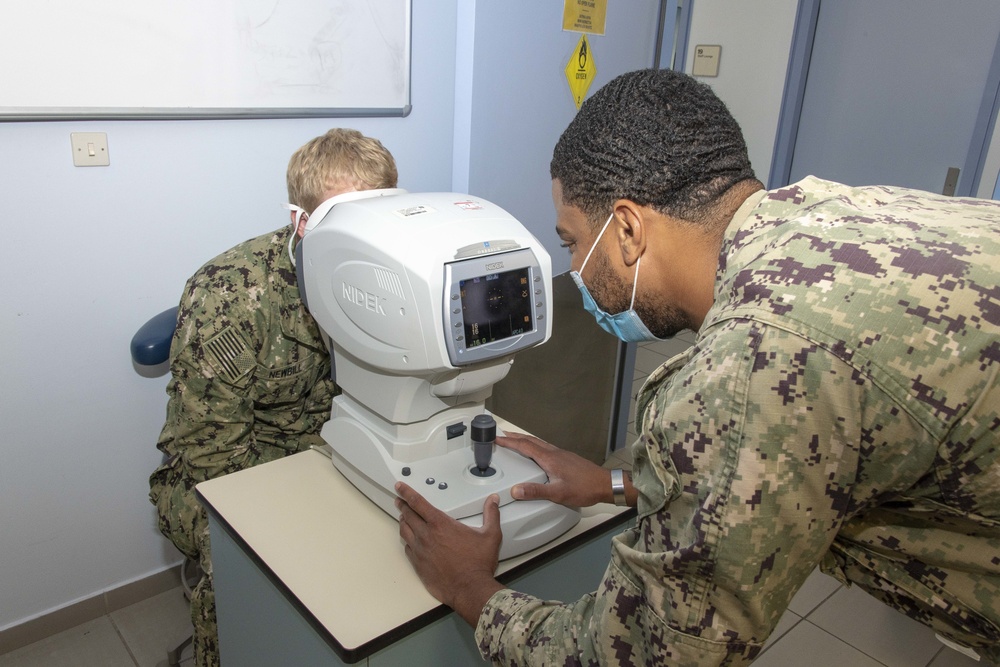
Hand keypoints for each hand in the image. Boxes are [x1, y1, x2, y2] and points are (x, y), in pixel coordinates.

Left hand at [395, 482, 504, 625]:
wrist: (469, 589)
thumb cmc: (478, 564)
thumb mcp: (490, 535)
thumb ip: (491, 515)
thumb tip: (494, 501)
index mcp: (441, 524)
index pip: (418, 503)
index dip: (407, 492)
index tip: (400, 487)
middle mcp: (427, 535)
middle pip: (408, 515)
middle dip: (403, 505)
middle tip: (400, 500)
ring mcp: (420, 550)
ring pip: (405, 531)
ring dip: (403, 521)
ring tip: (403, 517)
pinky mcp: (418, 564)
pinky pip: (408, 548)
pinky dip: (407, 541)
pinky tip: (410, 540)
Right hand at [498, 432, 613, 507]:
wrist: (605, 484)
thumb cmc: (585, 488)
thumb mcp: (558, 493)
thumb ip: (536, 491)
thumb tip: (516, 490)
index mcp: (549, 459)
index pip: (524, 446)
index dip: (509, 442)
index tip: (497, 438)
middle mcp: (555, 453)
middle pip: (530, 440)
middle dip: (514, 437)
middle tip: (502, 435)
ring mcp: (561, 454)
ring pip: (538, 443)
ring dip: (524, 440)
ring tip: (515, 441)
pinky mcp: (566, 458)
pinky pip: (546, 447)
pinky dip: (535, 446)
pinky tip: (537, 453)